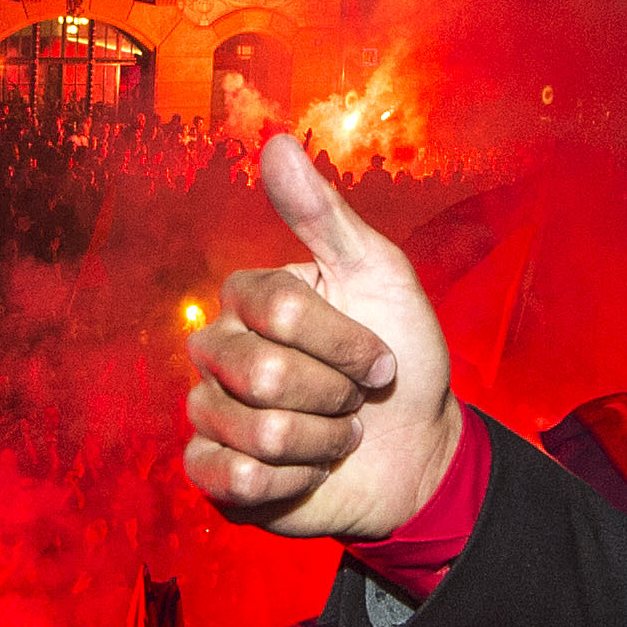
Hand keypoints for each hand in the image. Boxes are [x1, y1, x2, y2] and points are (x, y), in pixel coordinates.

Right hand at [182, 136, 458, 538]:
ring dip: (323, 442)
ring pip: (256, 432)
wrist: (417, 452)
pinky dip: (293, 483)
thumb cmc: (401, 357)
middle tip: (354, 399)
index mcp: (249, 297)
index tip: (380, 357)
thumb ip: (325, 215)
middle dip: (333, 393)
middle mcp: (217, 351)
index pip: (277, 309)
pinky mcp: (213, 474)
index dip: (343, 341)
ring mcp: (209, 413)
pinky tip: (308, 473)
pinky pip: (236, 479)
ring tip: (337, 435)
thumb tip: (276, 142)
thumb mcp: (379, 276)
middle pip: (259, 374)